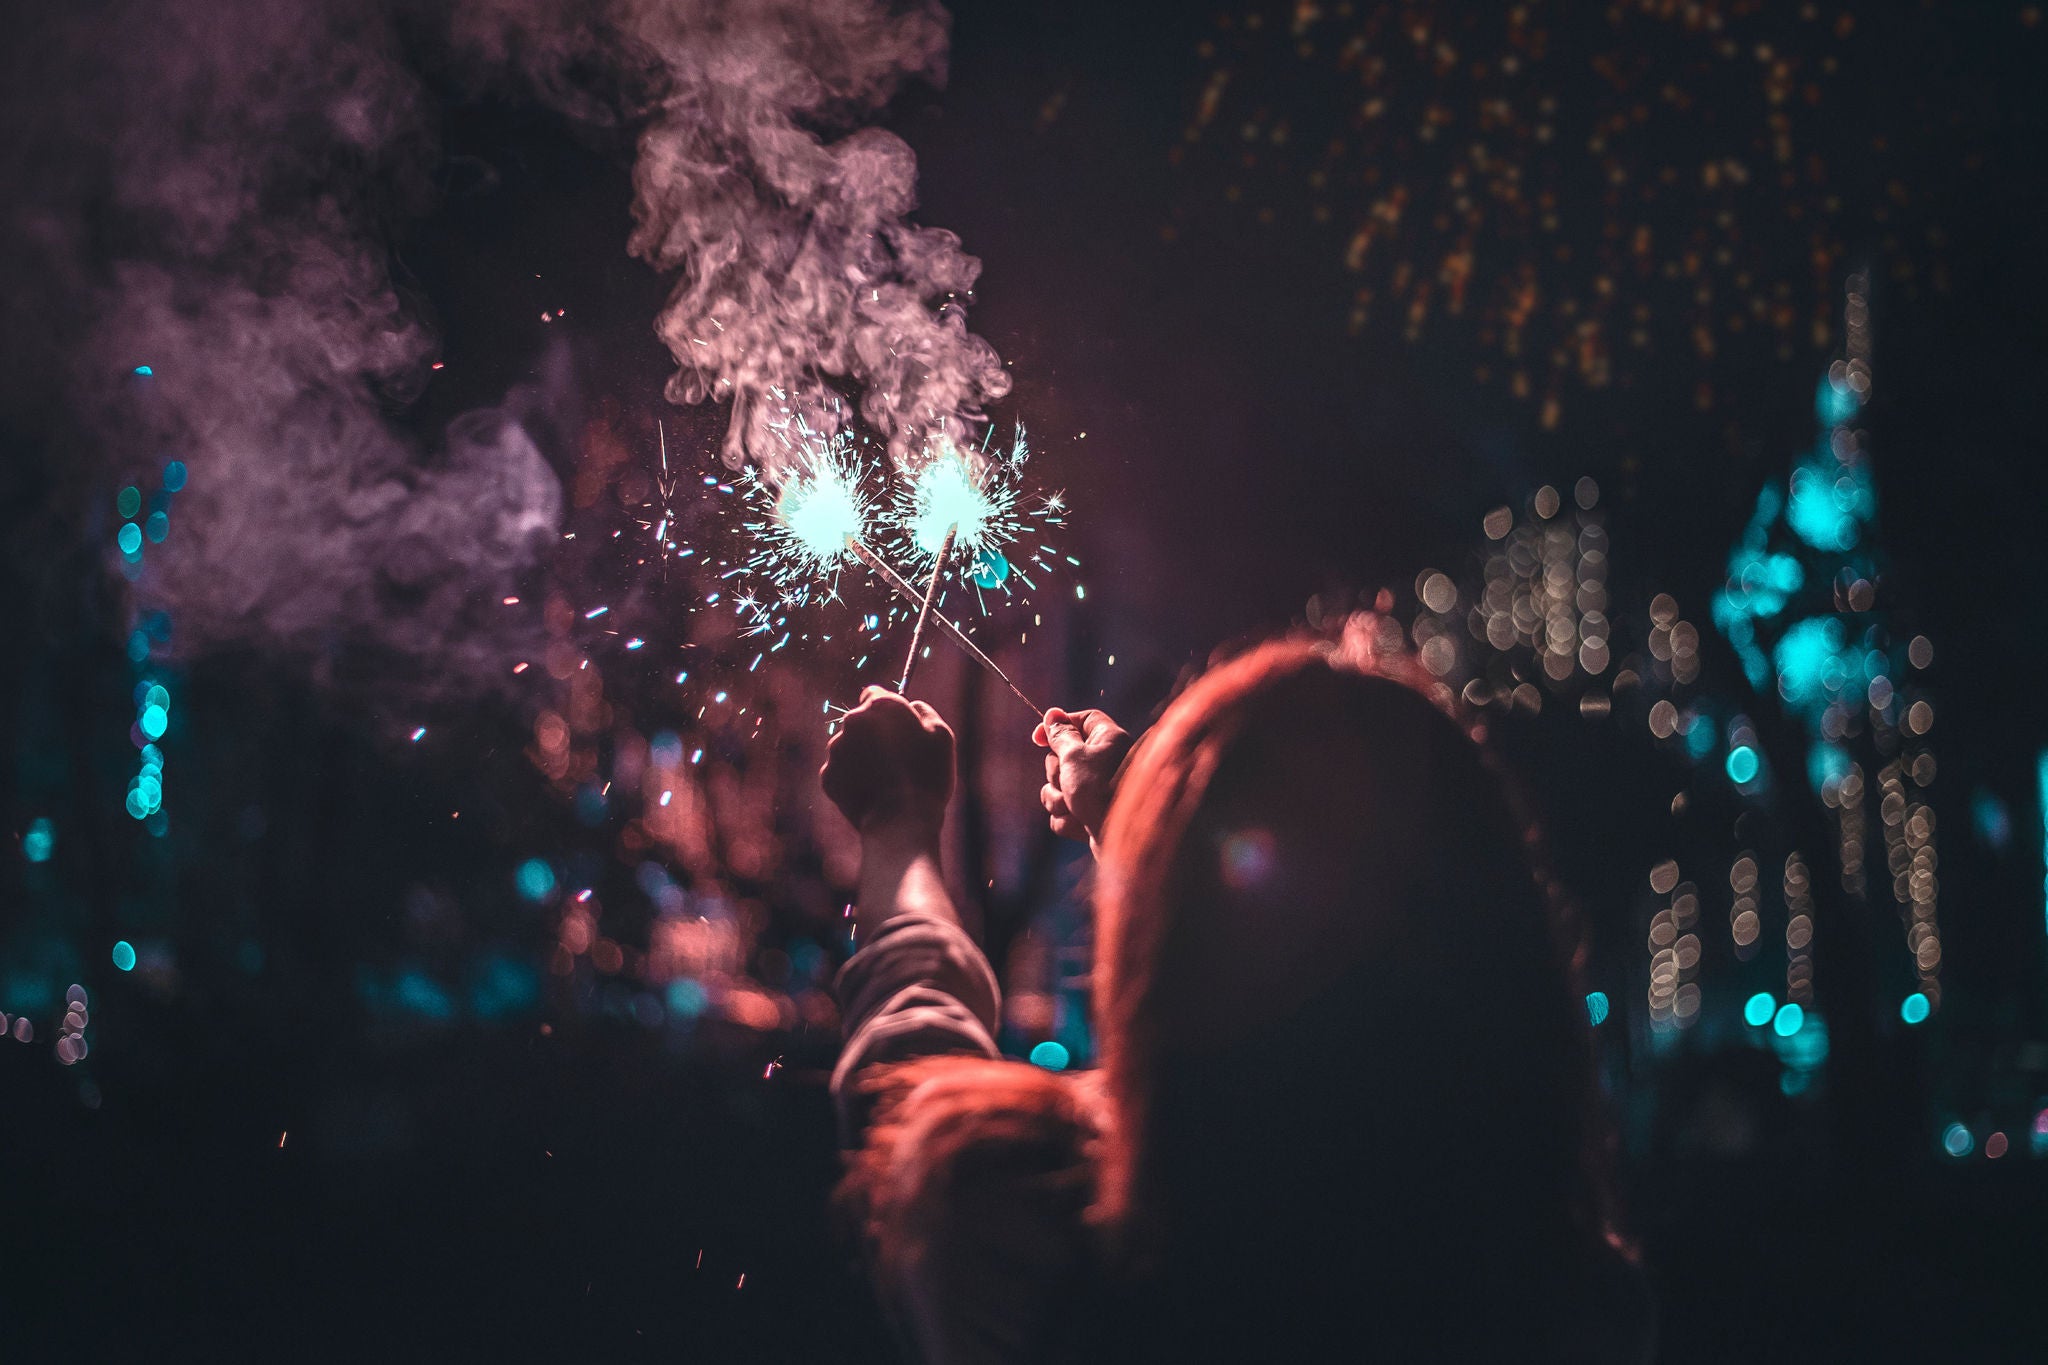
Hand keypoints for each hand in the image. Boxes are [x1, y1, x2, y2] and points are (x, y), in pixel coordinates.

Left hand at [821, 686, 954, 840]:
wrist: (901, 822)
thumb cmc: (927, 776)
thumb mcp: (941, 734)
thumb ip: (924, 711)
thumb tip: (913, 706)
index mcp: (880, 706)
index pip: (874, 693)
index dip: (887, 710)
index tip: (897, 725)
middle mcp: (852, 722)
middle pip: (860, 722)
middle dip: (874, 735)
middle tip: (897, 758)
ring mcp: (836, 750)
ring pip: (850, 748)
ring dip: (863, 757)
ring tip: (887, 781)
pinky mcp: (828, 776)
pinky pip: (842, 772)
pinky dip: (854, 780)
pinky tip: (873, 792)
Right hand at [1032, 707, 1131, 843]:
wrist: (1124, 842)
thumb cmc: (1102, 792)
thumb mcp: (1075, 757)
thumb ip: (1061, 736)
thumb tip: (1052, 715)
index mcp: (1109, 739)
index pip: (1082, 719)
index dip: (1059, 726)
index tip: (1038, 738)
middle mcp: (1106, 763)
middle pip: (1063, 756)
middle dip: (1056, 774)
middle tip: (1070, 781)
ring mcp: (1098, 792)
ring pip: (1059, 788)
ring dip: (1059, 800)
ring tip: (1076, 809)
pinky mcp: (1092, 816)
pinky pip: (1064, 813)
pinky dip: (1068, 820)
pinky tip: (1083, 826)